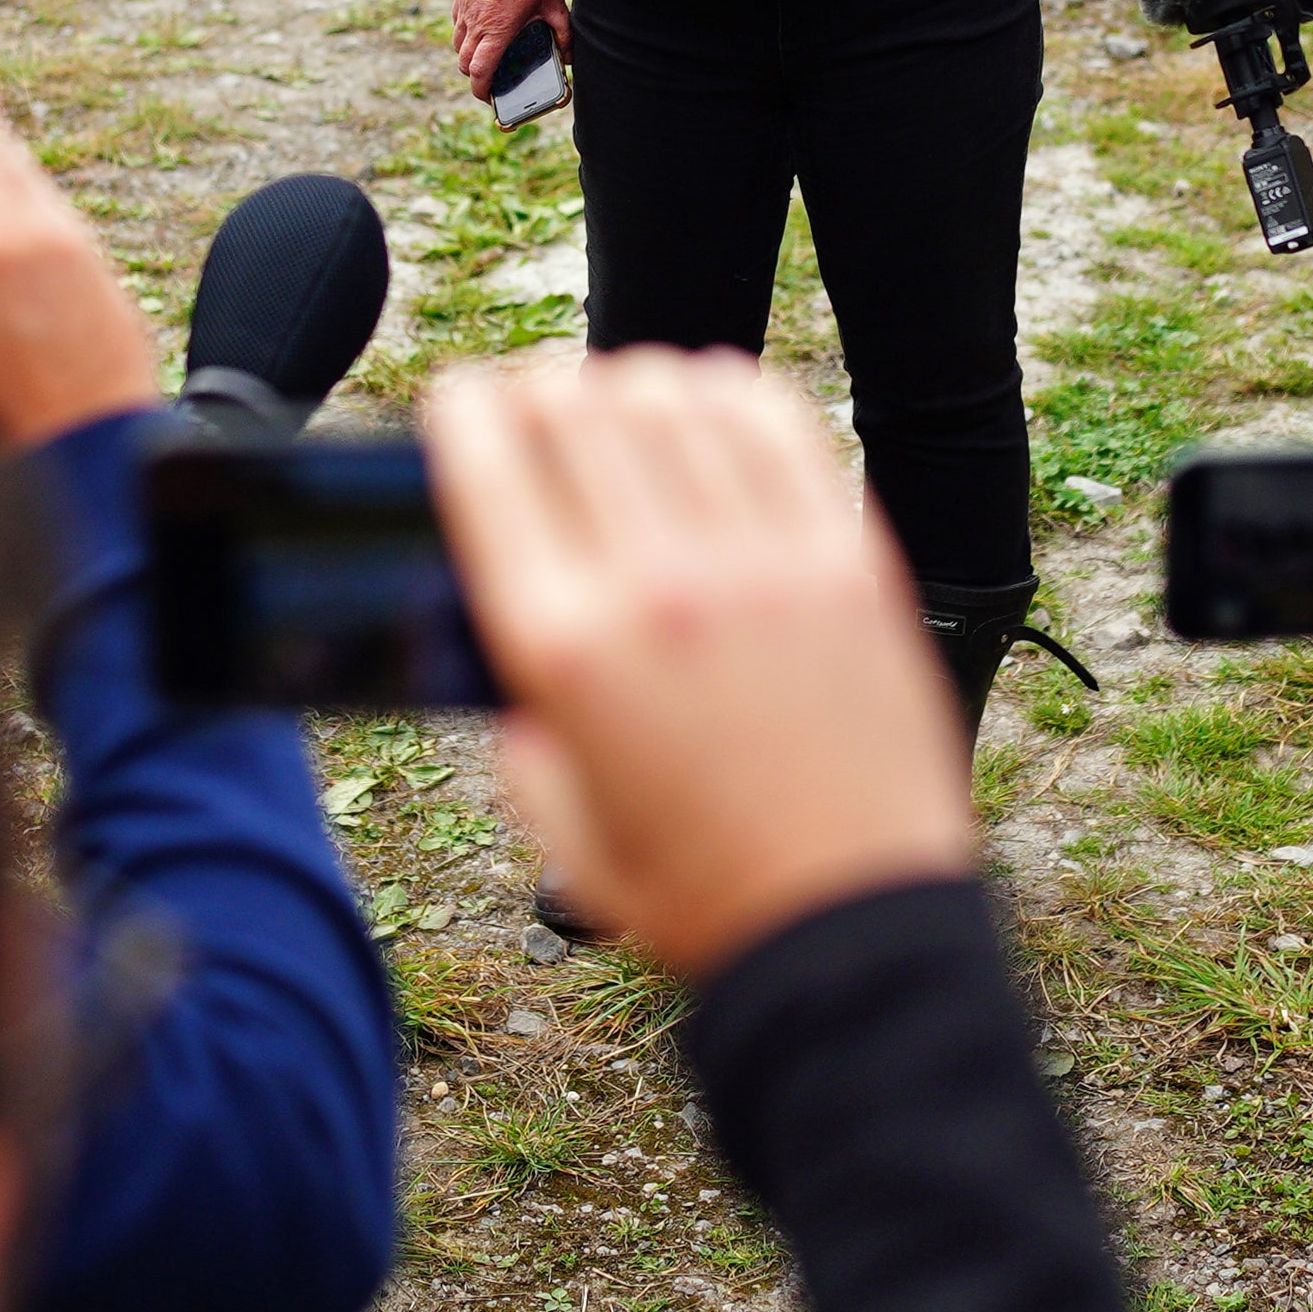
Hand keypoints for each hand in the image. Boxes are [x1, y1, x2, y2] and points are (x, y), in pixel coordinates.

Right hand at [427, 351, 973, 978]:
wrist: (851, 927)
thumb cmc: (702, 890)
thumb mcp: (560, 821)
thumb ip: (519, 719)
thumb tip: (514, 632)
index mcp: (565, 647)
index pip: (488, 459)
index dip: (461, 408)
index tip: (461, 404)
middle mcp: (657, 584)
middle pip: (574, 406)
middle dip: (537, 389)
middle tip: (537, 406)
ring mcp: (761, 562)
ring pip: (673, 395)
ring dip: (630, 384)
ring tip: (625, 409)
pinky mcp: (848, 560)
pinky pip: (777, 424)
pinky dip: (730, 393)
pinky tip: (714, 409)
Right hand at [453, 0, 566, 95]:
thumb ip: (562, 31)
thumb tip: (569, 57)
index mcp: (499, 27)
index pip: (480, 71)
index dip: (481, 90)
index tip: (490, 97)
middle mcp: (476, 20)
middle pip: (464, 64)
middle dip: (476, 77)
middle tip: (491, 80)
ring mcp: (464, 7)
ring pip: (457, 44)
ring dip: (469, 56)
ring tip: (488, 54)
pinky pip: (457, 23)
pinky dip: (466, 34)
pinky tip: (484, 27)